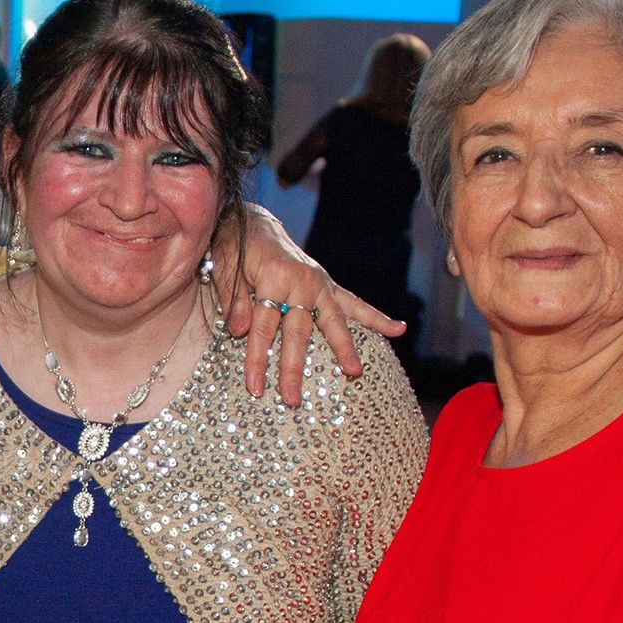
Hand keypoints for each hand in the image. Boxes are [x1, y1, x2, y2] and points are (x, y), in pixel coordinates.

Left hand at [217, 204, 398, 405]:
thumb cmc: (233, 249)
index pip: (263, 327)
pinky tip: (399, 329)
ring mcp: (319, 283)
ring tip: (354, 372)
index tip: (255, 388)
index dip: (257, 360)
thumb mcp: (223, 269)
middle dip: (293, 367)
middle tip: (292, 399)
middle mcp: (301, 281)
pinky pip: (354, 303)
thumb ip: (234, 301)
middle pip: (299, 331)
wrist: (252, 223)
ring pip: (333, 321)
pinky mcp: (328, 285)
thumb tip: (239, 331)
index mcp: (273, 276)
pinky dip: (376, 317)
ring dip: (344, 348)